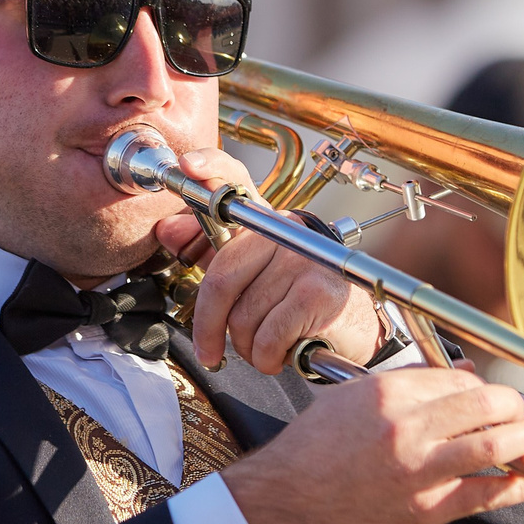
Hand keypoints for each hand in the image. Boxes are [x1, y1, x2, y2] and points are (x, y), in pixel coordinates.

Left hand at [151, 148, 381, 373]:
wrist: (357, 331)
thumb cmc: (300, 304)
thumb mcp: (255, 277)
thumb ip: (213, 255)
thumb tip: (166, 230)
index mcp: (268, 223)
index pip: (237, 180)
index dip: (211, 167)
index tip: (187, 166)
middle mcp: (287, 231)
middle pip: (222, 277)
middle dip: (210, 327)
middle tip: (212, 351)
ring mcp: (305, 258)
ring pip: (243, 317)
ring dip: (249, 347)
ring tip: (268, 346)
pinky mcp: (318, 292)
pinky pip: (268, 336)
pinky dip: (268, 357)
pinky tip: (285, 353)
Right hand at [221, 368, 523, 523]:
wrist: (287, 504)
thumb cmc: (315, 450)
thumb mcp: (351, 400)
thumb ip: (409, 387)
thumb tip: (462, 375)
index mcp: (386, 394)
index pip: (456, 380)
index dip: (481, 386)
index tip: (489, 396)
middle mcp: (405, 428)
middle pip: (483, 405)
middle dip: (513, 405)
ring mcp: (417, 472)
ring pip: (492, 447)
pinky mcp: (425, 511)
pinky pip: (485, 495)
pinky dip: (516, 486)